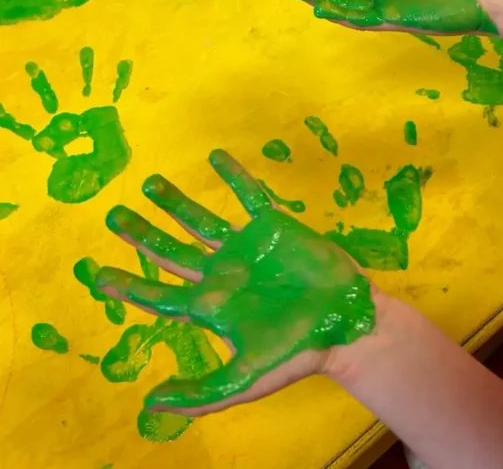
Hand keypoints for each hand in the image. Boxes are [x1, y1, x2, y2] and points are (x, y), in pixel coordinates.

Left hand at [95, 149, 375, 415]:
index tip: (99, 275)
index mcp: (210, 307)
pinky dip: (234, 177)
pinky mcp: (273, 227)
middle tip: (114, 217)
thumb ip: (200, 394)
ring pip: (201, 220)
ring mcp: (245, 248)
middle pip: (171, 252)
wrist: (344, 323)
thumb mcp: (244, 381)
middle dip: (143, 235)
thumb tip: (150, 404)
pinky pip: (249, 196)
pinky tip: (216, 157)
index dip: (130, 286)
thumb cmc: (295, 351)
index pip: (160, 296)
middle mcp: (221, 274)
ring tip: (150, 183)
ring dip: (175, 203)